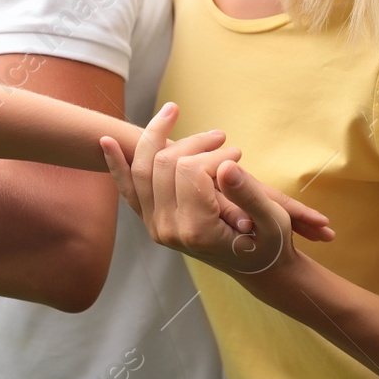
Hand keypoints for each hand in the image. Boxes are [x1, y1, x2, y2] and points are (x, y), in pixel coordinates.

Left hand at [100, 103, 333, 278]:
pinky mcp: (150, 219)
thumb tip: (226, 166)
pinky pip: (128, 188)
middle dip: (193, 143)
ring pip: (141, 170)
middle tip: (221, 137)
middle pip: (164, 165)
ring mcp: (154, 225)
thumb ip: (249, 194)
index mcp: (197, 230)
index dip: (213, 155)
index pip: (190, 171)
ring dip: (154, 136)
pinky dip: (116, 164)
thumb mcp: (273, 220)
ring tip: (173, 111)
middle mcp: (167, 229)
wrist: (255, 266)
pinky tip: (105, 140)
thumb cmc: (268, 242)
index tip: (237, 152)